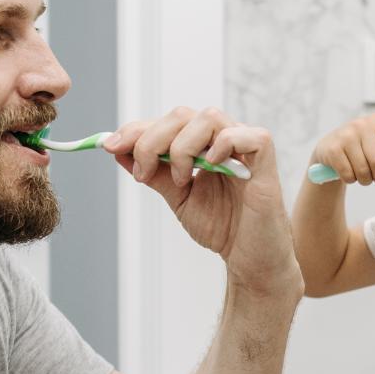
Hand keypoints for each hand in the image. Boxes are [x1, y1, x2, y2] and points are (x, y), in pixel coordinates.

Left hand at [103, 106, 300, 297]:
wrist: (250, 258)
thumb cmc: (223, 227)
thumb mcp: (178, 197)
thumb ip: (154, 173)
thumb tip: (119, 151)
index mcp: (203, 144)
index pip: (167, 122)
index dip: (136, 129)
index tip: (110, 146)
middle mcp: (223, 139)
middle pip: (182, 114)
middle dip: (151, 140)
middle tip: (143, 172)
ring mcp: (245, 147)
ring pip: (208, 117)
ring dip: (183, 147)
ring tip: (181, 180)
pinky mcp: (264, 161)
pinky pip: (245, 136)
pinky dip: (222, 145)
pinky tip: (209, 167)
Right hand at [308, 113, 374, 185]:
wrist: (331, 148)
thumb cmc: (362, 146)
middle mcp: (361, 124)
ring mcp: (345, 135)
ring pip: (363, 171)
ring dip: (365, 180)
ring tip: (362, 174)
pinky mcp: (332, 149)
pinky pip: (348, 175)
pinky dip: (351, 180)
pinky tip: (348, 172)